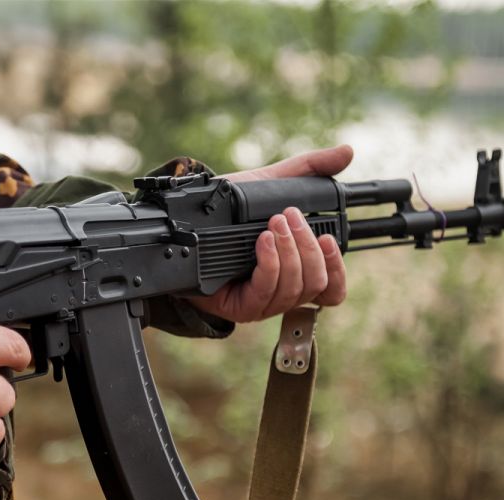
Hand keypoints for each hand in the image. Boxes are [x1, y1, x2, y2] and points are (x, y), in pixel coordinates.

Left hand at [189, 145, 352, 321]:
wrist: (192, 223)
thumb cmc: (233, 211)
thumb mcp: (273, 185)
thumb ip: (310, 170)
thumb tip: (346, 152)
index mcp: (298, 270)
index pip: (332, 289)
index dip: (337, 268)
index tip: (329, 237)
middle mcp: (285, 291)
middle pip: (316, 284)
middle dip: (307, 247)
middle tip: (289, 217)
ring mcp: (265, 302)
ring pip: (294, 289)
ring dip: (289, 253)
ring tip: (274, 224)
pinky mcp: (243, 307)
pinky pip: (266, 291)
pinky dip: (270, 263)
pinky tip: (262, 242)